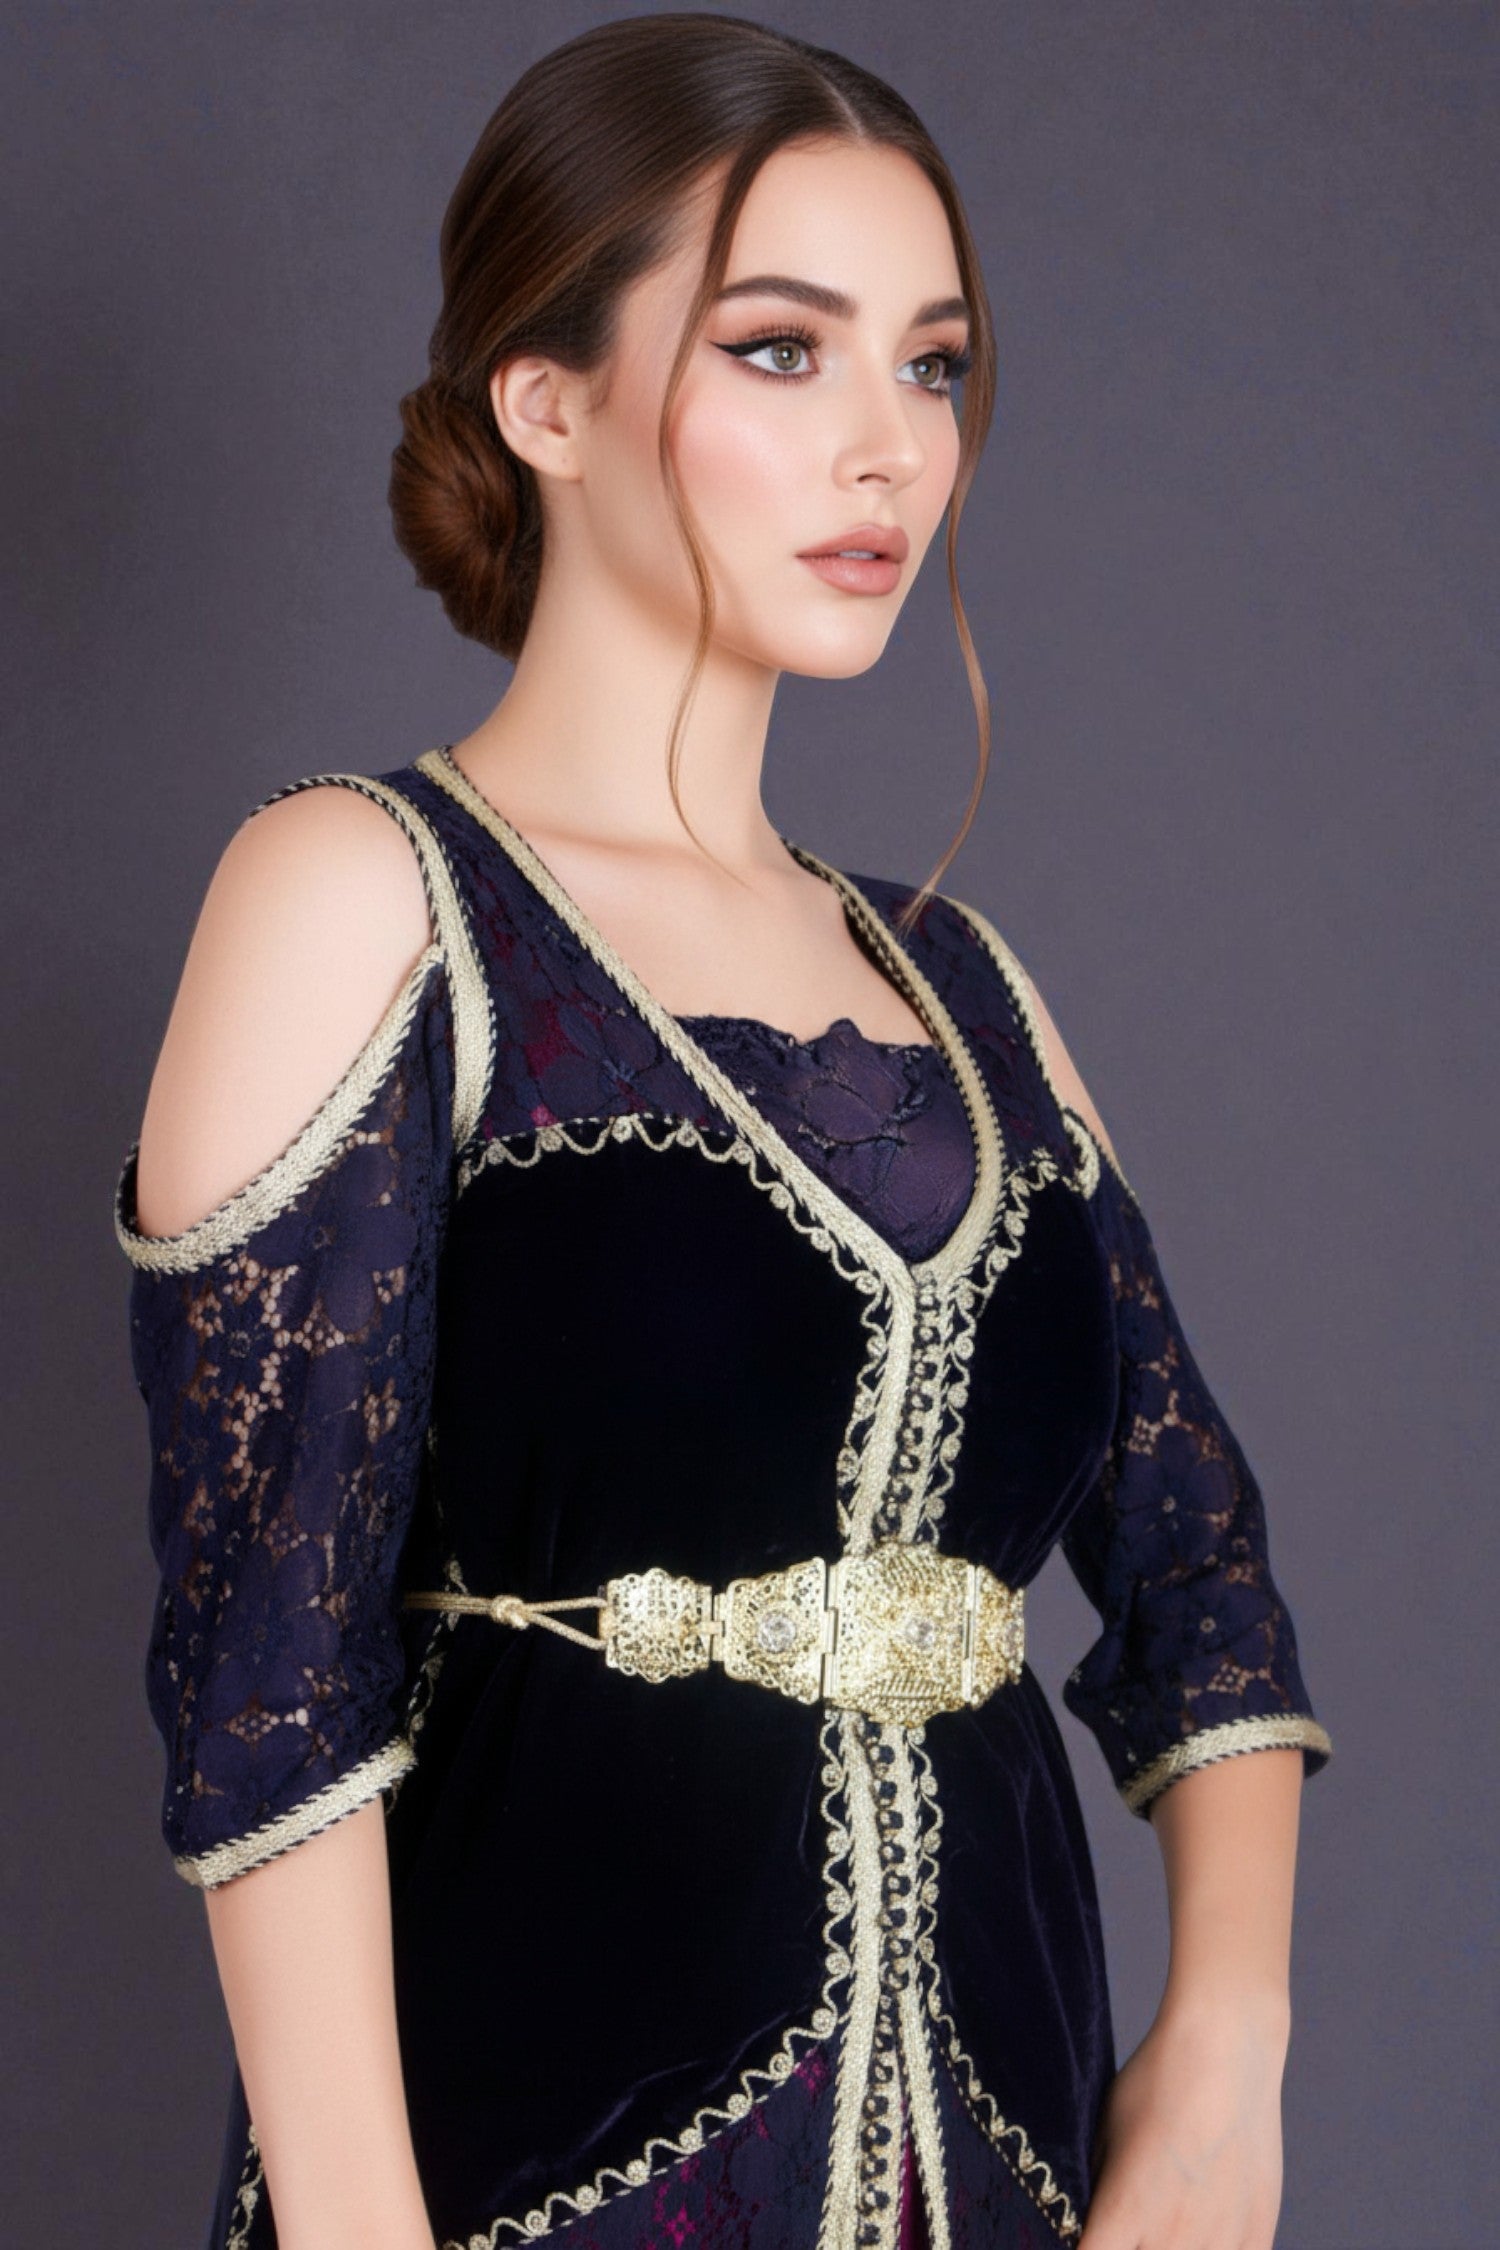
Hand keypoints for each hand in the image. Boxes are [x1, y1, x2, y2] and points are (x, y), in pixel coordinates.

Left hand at [1076, 1999, 1289, 2249]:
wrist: (1226, 2050)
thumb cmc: (1158, 2080)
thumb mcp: (1105, 2129)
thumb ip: (1097, 2187)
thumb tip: (1088, 2218)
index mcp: (1125, 2210)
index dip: (1085, 2246)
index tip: (1089, 2232)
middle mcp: (1171, 2238)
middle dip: (1131, 2245)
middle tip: (1133, 2219)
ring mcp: (1220, 2242)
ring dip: (1172, 2247)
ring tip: (1168, 2221)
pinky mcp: (1257, 2237)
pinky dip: (1214, 2249)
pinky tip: (1205, 2227)